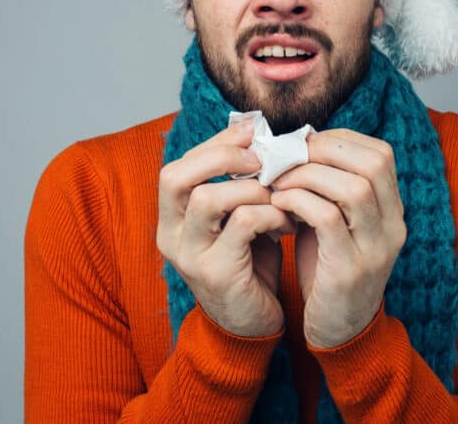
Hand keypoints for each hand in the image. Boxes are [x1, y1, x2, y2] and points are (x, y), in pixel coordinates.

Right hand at [157, 121, 295, 336]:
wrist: (252, 326)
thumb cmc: (249, 264)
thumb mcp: (236, 219)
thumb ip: (238, 185)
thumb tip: (258, 135)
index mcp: (171, 218)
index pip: (178, 166)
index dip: (214, 143)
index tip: (251, 131)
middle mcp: (171, 236)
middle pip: (176, 176)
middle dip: (221, 156)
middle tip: (260, 159)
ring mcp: (189, 256)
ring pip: (208, 198)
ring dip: (251, 188)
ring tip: (277, 196)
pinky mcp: (216, 273)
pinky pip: (241, 224)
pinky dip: (269, 214)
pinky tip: (286, 222)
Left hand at [270, 129, 405, 347]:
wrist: (337, 332)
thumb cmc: (327, 270)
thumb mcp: (335, 223)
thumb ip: (326, 188)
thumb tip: (296, 144)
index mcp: (393, 210)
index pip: (381, 153)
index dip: (339, 140)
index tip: (303, 144)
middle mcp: (394, 226)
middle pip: (373, 163)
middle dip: (325, 150)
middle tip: (287, 157)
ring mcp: (376, 249)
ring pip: (353, 188)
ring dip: (308, 175)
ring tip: (278, 180)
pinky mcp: (350, 270)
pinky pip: (327, 218)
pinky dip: (299, 201)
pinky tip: (278, 204)